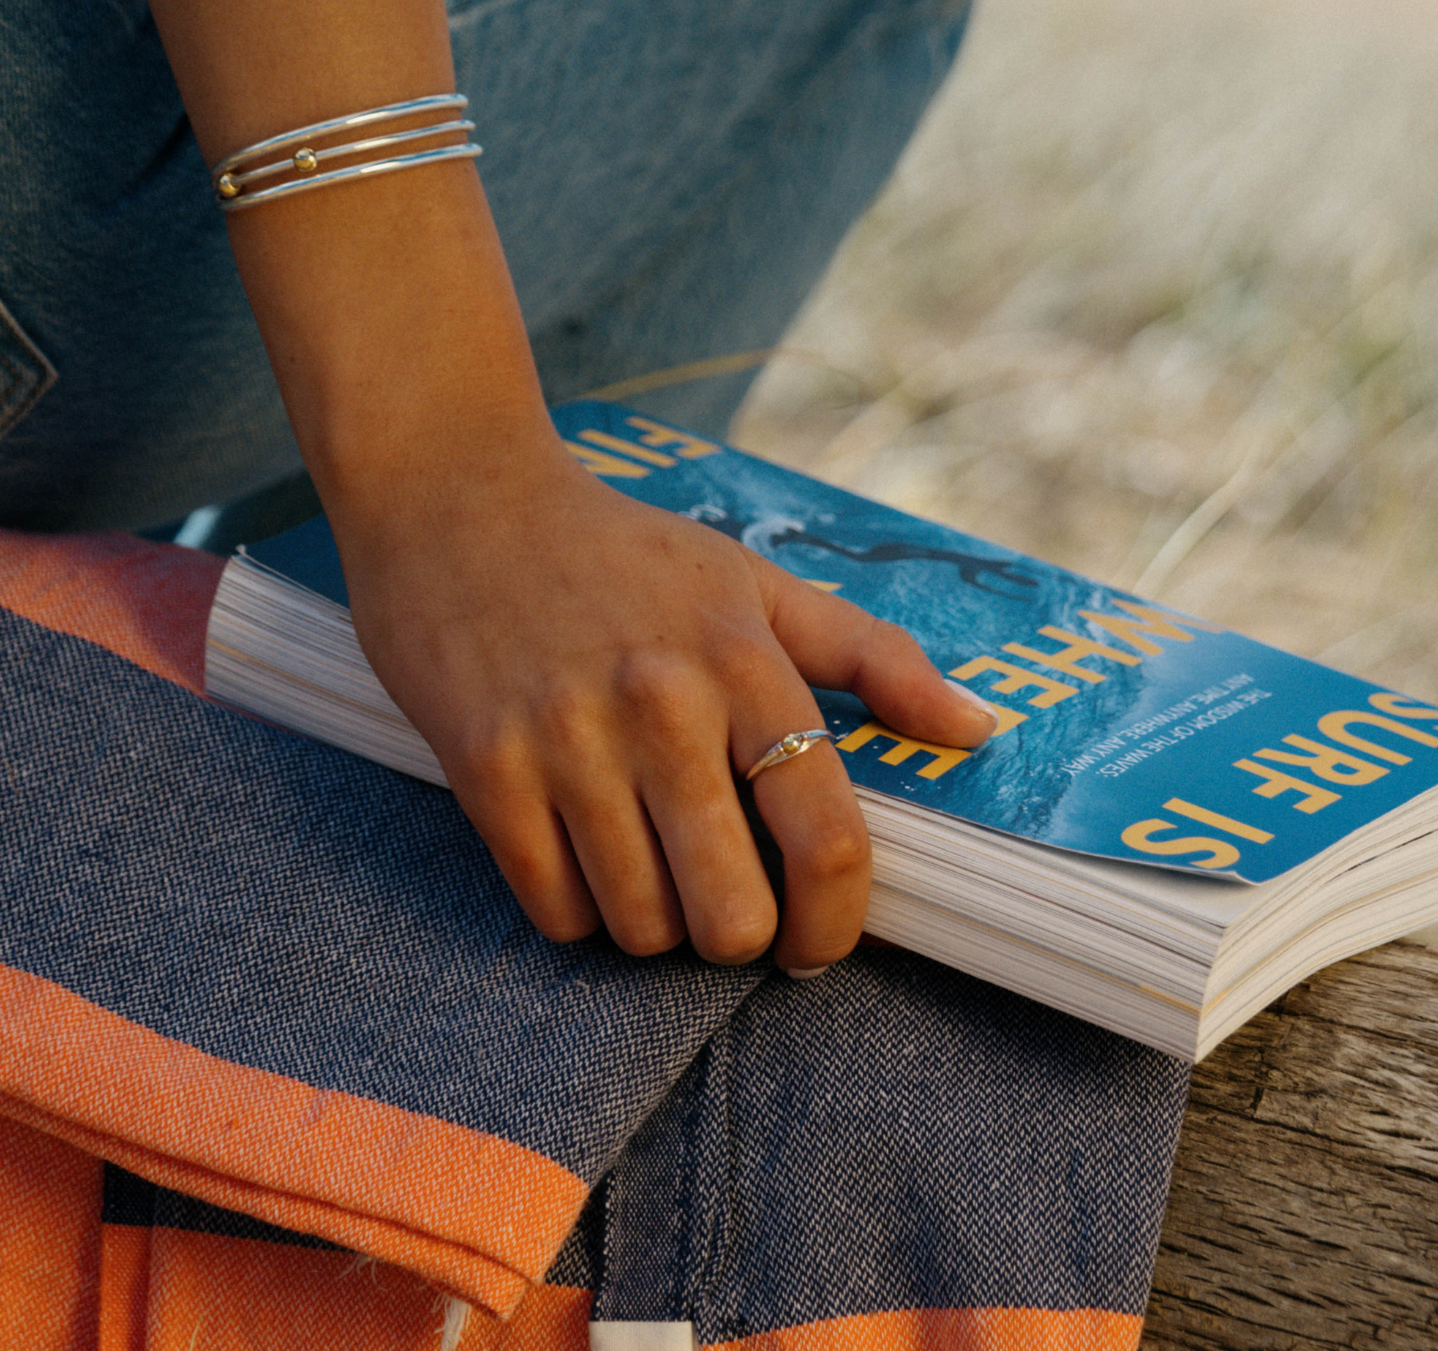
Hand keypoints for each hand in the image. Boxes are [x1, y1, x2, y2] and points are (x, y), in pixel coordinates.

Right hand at [330, 430, 996, 973]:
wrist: (459, 495)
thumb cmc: (617, 547)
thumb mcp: (750, 579)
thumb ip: (870, 657)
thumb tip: (978, 729)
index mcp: (741, 659)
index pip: (825, 837)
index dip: (837, 923)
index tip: (816, 942)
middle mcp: (660, 702)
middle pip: (731, 914)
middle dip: (735, 935)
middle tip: (718, 902)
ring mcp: (567, 738)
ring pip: (640, 926)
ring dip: (650, 925)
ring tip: (642, 867)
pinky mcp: (485, 766)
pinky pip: (555, 908)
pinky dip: (575, 909)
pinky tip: (577, 852)